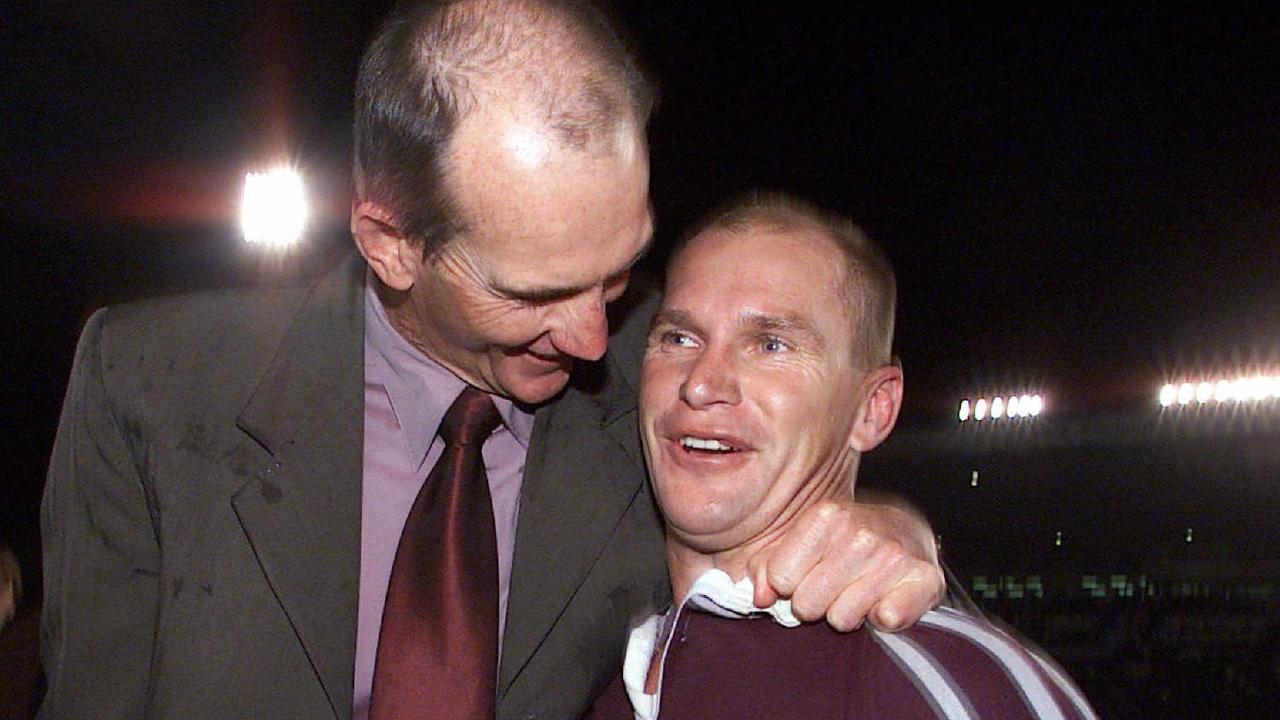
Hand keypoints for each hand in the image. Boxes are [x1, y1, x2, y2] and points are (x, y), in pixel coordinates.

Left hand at [746, 495, 943, 631]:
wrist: (906, 531)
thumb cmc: (846, 540)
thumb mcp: (802, 541)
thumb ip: (767, 566)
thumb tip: (761, 596)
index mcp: (826, 516)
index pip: (781, 579)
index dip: (788, 585)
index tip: (804, 574)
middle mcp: (860, 534)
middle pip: (807, 604)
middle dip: (816, 602)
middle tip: (834, 585)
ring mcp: (894, 556)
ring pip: (842, 619)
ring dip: (847, 612)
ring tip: (858, 590)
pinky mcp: (925, 578)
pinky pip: (887, 620)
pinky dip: (884, 619)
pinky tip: (885, 600)